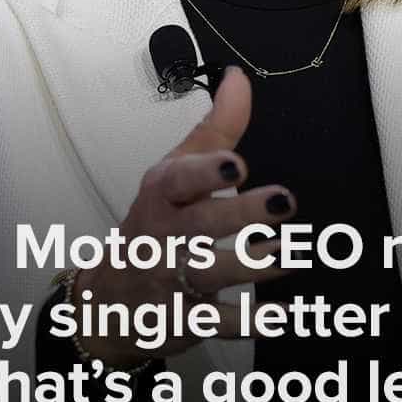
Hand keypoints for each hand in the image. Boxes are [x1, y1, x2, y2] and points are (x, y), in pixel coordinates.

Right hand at [77, 65, 295, 364]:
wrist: (111, 300)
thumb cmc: (154, 224)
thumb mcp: (176, 171)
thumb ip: (215, 128)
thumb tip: (238, 79)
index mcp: (162, 195)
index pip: (178, 179)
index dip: (205, 171)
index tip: (234, 164)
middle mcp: (164, 236)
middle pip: (200, 224)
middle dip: (242, 213)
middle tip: (284, 202)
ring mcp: (173, 280)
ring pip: (212, 273)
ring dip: (254, 264)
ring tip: (290, 253)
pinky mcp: (186, 319)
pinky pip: (222, 322)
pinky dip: (253, 320)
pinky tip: (285, 313)